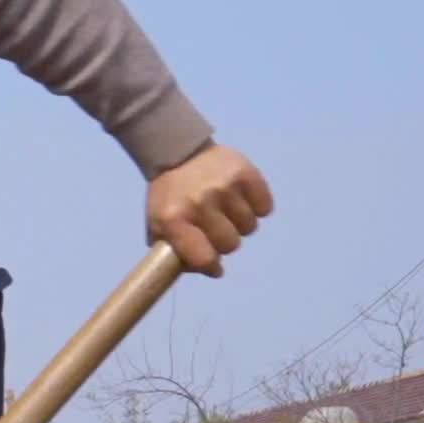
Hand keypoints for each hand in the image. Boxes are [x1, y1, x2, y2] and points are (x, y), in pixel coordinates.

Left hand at [148, 144, 273, 276]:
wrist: (178, 151)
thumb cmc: (169, 196)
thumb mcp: (159, 224)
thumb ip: (177, 252)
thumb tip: (212, 271)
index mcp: (174, 219)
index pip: (204, 258)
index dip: (211, 265)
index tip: (212, 262)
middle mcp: (200, 203)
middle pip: (231, 245)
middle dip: (224, 240)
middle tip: (216, 226)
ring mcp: (225, 187)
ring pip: (250, 227)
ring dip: (240, 223)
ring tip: (227, 209)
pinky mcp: (246, 173)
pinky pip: (265, 207)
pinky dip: (257, 206)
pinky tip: (241, 198)